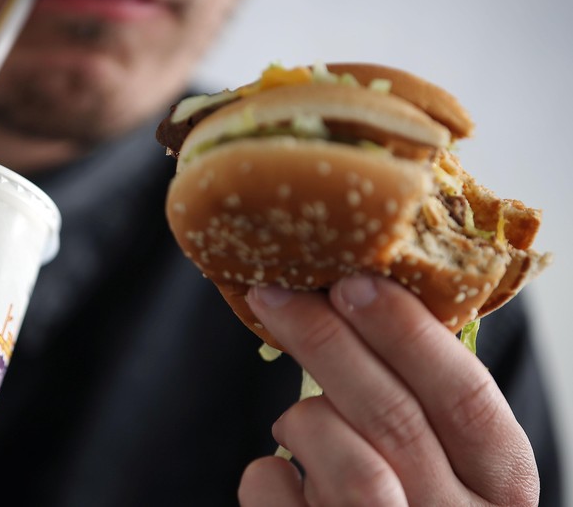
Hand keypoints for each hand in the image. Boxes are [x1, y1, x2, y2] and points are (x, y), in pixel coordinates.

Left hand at [237, 275, 538, 505]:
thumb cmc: (411, 494)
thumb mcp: (449, 455)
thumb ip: (425, 400)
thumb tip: (356, 297)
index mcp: (501, 484)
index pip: (466, 397)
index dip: (408, 333)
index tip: (354, 283)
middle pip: (395, 418)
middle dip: (328, 344)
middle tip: (277, 297)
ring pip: (349, 466)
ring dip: (306, 421)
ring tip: (294, 422)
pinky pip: (281, 499)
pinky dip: (267, 473)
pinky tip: (279, 469)